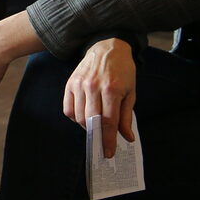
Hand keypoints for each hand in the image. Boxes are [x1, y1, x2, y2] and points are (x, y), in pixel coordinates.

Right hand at [64, 38, 136, 156]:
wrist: (108, 47)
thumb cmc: (122, 71)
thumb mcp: (130, 92)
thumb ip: (126, 116)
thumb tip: (127, 138)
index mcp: (112, 90)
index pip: (108, 122)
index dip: (108, 140)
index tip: (109, 153)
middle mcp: (93, 87)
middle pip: (91, 121)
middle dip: (97, 137)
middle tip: (102, 143)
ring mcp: (79, 85)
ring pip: (79, 117)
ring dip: (87, 127)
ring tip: (95, 126)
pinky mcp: (70, 83)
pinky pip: (68, 109)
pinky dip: (75, 117)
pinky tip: (84, 115)